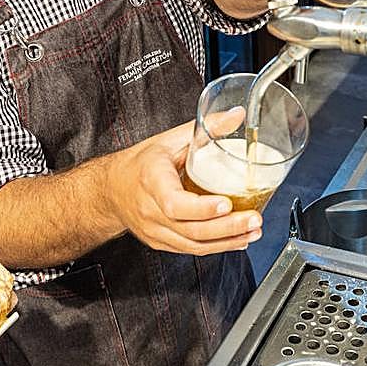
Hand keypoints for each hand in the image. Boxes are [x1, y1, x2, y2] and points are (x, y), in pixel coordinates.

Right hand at [104, 122, 261, 254]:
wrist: (113, 188)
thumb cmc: (142, 163)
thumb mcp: (170, 139)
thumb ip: (206, 127)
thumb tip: (237, 115)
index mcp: (151, 181)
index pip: (174, 203)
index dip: (202, 208)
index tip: (226, 203)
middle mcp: (150, 210)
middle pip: (190, 228)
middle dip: (227, 228)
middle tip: (254, 220)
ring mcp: (154, 230)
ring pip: (192, 244)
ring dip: (227, 241)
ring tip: (253, 231)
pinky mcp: (161, 243)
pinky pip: (190, 249)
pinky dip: (217, 247)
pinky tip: (237, 240)